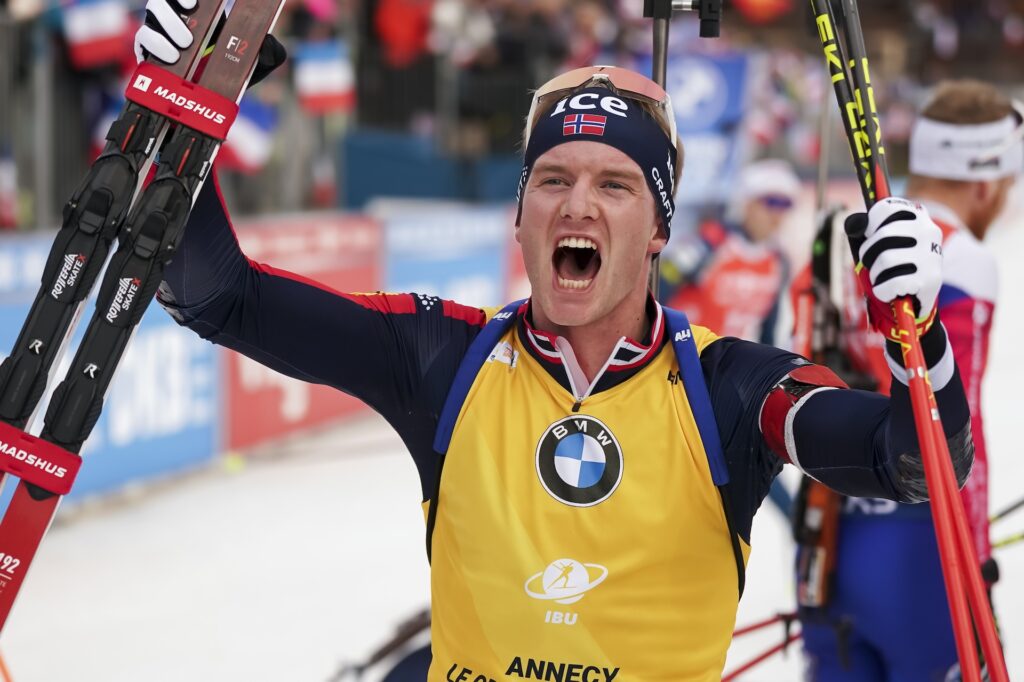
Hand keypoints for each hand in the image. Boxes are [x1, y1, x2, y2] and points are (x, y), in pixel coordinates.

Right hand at [133, 0, 286, 85]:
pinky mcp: (148, 49)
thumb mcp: (258, 61)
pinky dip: (155, 44)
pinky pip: (143, 38)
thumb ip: (269, 50)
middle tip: (196, 23)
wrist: (212, 101)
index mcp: (205, 11)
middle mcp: (179, 15)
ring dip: (168, 24)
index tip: (197, 0)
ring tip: (186, 44)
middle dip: (177, 6)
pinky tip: (172, 56)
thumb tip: (267, 44)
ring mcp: (161, 30)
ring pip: (153, 12)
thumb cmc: (235, 73)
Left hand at [844, 197, 942, 342]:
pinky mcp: (929, 280)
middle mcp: (929, 232)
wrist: (918, 301)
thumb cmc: (895, 267)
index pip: (886, 208)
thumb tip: (855, 223)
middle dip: (869, 254)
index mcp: (919, 218)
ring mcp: (931, 256)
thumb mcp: (884, 244)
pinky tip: (890, 292)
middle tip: (873, 264)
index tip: (870, 235)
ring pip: (885, 260)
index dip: (870, 224)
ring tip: (884, 279)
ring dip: (876, 275)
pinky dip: (882, 291)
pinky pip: (891, 283)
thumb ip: (869, 231)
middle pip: (883, 235)